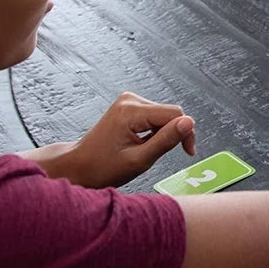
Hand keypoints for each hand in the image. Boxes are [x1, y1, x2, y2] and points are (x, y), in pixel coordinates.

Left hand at [43, 92, 195, 187]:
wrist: (79, 166)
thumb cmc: (102, 167)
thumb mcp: (140, 160)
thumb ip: (166, 140)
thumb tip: (189, 123)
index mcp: (130, 111)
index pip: (175, 114)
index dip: (185, 133)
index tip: (188, 152)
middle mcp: (129, 100)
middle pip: (170, 113)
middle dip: (172, 134)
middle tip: (160, 155)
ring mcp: (127, 101)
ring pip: (164, 115)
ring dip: (162, 134)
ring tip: (146, 150)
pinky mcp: (128, 106)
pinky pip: (154, 116)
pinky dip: (154, 131)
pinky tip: (142, 143)